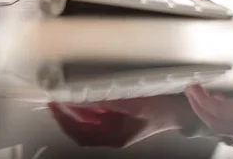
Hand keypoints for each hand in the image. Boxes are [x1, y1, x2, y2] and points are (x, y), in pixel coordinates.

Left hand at [47, 96, 195, 147]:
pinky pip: (97, 112)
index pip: (81, 135)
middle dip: (66, 115)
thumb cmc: (159, 110)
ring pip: (87, 120)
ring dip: (75, 108)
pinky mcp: (118, 115)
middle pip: (81, 128)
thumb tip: (87, 95)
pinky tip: (83, 94)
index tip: (56, 106)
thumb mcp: (134, 104)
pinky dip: (88, 104)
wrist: (177, 110)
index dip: (65, 122)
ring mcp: (114, 125)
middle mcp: (111, 134)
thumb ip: (110, 101)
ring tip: (65, 94)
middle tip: (55, 98)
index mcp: (114, 138)